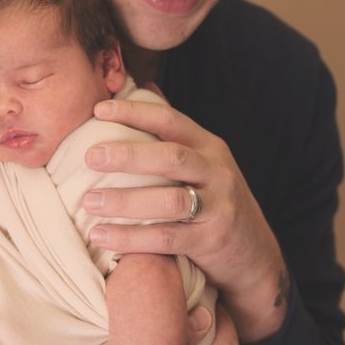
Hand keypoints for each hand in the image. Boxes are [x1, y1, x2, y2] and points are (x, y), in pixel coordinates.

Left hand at [82, 95, 289, 342]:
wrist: (255, 256)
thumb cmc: (216, 204)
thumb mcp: (205, 166)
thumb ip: (174, 138)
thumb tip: (142, 88)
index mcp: (210, 147)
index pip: (171, 121)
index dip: (135, 112)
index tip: (99, 110)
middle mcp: (218, 172)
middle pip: (171, 157)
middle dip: (128, 155)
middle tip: (90, 156)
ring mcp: (218, 207)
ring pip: (169, 200)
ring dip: (125, 200)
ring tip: (88, 201)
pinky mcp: (211, 241)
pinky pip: (166, 238)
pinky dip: (131, 238)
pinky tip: (101, 235)